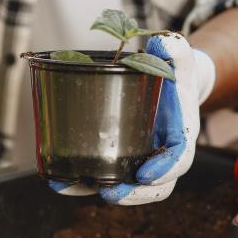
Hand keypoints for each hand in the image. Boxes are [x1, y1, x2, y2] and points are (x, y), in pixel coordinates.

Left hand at [50, 33, 215, 204]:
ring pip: (125, 189)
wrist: (169, 83)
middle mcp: (162, 156)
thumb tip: (165, 42)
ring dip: (96, 192)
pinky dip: (80, 183)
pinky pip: (103, 178)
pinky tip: (56, 179)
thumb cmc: (173, 73)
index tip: (145, 174)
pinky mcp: (120, 160)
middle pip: (154, 187)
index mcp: (181, 136)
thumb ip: (176, 49)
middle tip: (108, 193)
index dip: (164, 170)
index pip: (178, 160)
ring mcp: (140, 161)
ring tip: (70, 186)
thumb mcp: (178, 58)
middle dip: (132, 195)